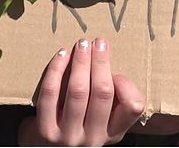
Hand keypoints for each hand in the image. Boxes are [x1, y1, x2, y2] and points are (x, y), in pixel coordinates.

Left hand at [18, 38, 144, 145]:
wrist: (48, 147)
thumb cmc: (81, 123)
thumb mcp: (105, 117)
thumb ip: (114, 96)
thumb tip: (108, 64)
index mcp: (115, 132)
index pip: (133, 106)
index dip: (126, 83)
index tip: (115, 68)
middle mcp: (95, 138)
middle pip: (102, 92)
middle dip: (101, 62)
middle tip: (99, 42)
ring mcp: (69, 137)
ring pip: (78, 92)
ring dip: (81, 62)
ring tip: (82, 44)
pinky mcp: (46, 131)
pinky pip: (51, 95)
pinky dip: (56, 71)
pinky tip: (62, 55)